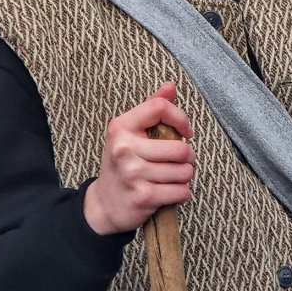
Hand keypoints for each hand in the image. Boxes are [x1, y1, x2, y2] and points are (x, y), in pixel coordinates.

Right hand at [83, 83, 195, 235]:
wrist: (104, 204)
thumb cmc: (123, 163)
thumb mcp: (129, 133)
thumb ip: (151, 108)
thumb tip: (170, 85)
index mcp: (121, 128)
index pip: (159, 108)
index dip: (181, 118)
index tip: (185, 131)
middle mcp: (124, 149)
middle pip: (180, 148)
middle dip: (187, 157)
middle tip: (178, 161)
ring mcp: (133, 174)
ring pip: (185, 171)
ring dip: (184, 176)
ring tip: (171, 176)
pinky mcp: (144, 196)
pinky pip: (182, 191)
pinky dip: (181, 193)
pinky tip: (168, 192)